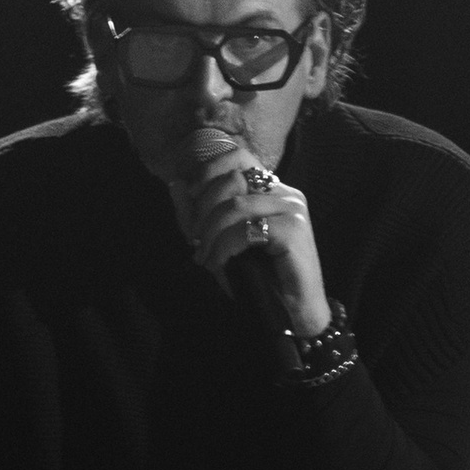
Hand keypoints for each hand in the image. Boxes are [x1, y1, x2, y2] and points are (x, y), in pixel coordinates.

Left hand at [187, 135, 329, 335]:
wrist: (294, 313)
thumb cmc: (260, 278)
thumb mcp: (221, 242)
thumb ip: (198, 215)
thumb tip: (175, 185)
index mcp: (273, 190)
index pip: (239, 157)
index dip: (208, 172)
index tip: (192, 202)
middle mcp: (286, 193)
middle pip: (232, 179)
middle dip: (203, 210)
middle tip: (196, 241)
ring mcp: (293, 209)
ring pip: (235, 205)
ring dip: (210, 234)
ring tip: (205, 257)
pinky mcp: (294, 230)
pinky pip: (246, 230)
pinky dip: (224, 248)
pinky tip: (220, 263)